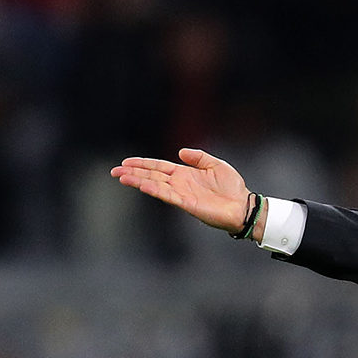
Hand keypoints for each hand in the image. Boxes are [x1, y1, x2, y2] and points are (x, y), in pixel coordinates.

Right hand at [110, 148, 253, 235]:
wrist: (243, 205)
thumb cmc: (232, 187)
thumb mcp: (215, 164)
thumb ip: (198, 157)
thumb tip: (180, 152)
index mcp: (185, 174)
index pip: (159, 167)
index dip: (143, 164)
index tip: (126, 162)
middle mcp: (180, 184)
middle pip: (152, 176)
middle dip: (133, 173)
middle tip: (114, 171)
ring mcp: (182, 194)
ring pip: (155, 185)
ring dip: (138, 181)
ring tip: (122, 178)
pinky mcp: (187, 203)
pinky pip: (168, 195)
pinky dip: (156, 190)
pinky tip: (144, 186)